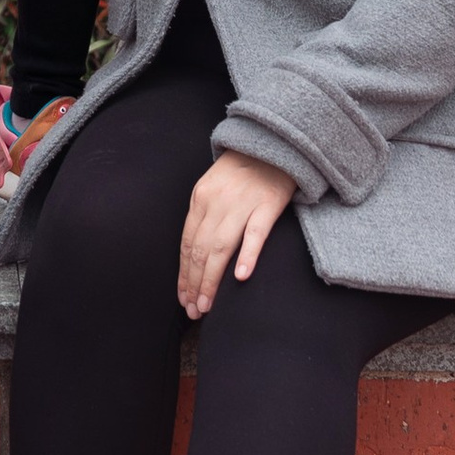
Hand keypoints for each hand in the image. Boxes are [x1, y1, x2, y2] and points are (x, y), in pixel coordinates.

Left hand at [178, 151, 296, 318]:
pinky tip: (240, 277)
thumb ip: (204, 215)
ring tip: (207, 305)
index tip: (183, 298)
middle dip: (194, 283)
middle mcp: (216, 202)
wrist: (271, 144)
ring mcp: (242, 203)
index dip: (184, 274)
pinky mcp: (267, 204)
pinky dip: (247, 255)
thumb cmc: (241, 170)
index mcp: (200, 198)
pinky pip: (255, 233)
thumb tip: (195, 253)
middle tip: (193, 310)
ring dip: (211, 279)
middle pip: (200, 250)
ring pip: (221, 247)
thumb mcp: (213, 186)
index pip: (187, 244)